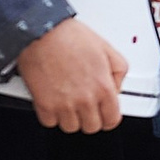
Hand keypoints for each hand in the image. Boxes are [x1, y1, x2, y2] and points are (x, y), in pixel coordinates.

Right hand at [20, 17, 126, 133]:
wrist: (41, 32)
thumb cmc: (69, 36)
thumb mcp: (106, 48)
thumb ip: (118, 71)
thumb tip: (117, 86)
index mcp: (103, 87)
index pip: (112, 120)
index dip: (108, 118)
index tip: (104, 115)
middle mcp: (85, 99)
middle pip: (92, 127)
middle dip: (89, 117)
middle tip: (84, 105)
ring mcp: (64, 104)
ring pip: (71, 127)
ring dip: (69, 117)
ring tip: (67, 101)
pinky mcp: (44, 105)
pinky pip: (50, 122)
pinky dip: (50, 114)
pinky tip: (52, 99)